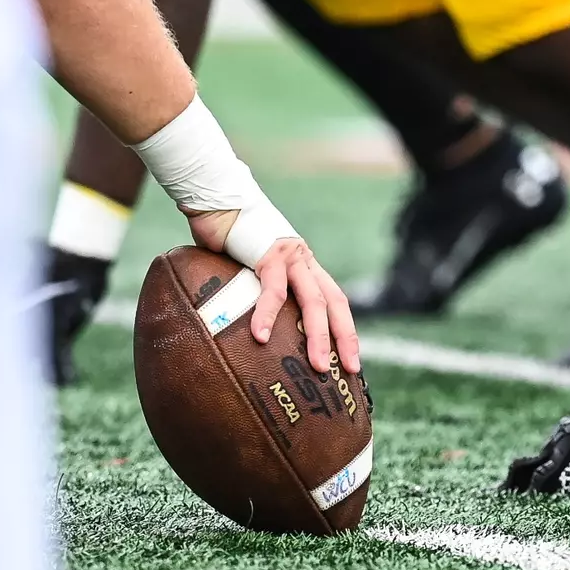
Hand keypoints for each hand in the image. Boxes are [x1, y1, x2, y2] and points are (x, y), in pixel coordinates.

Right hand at [188, 210, 357, 375]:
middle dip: (344, 338)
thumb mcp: (249, 270)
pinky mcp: (269, 254)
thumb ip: (255, 293)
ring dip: (317, 335)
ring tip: (316, 365)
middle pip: (334, 303)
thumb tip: (248, 331)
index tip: (350, 361)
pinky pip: (273, 289)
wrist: (219, 200)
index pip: (334, 302)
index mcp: (306, 267)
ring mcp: (290, 257)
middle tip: (348, 369)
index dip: (345, 330)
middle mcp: (305, 261)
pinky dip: (268, 314)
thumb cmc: (231, 239)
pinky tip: (260, 337)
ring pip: (313, 301)